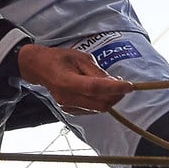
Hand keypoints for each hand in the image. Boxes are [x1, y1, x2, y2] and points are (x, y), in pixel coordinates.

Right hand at [17, 43, 133, 113]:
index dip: (114, 88)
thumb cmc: (59, 58)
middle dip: (116, 96)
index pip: (95, 88)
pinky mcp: (69, 110)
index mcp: (66, 81)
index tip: (130, 85)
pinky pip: (91, 109)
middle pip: (100, 103)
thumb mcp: (80, 57)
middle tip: (123, 84)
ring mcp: (67, 106)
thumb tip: (115, 82)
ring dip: (110, 99)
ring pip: (98, 108)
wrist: (39, 68)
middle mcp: (66, 97)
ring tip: (112, 85)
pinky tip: (100, 91)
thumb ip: (97, 72)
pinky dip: (101, 102)